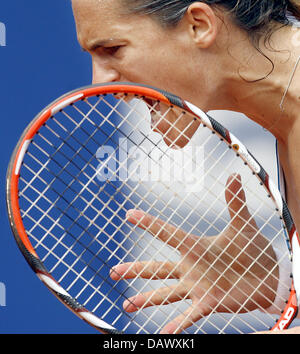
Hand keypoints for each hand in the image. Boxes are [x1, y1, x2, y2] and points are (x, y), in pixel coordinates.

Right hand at [110, 174, 278, 333]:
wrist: (267, 274)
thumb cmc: (251, 249)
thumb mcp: (242, 224)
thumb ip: (234, 202)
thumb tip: (234, 175)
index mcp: (195, 247)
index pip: (167, 233)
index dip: (148, 223)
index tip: (129, 215)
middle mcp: (191, 267)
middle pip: (157, 267)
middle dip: (135, 269)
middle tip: (114, 272)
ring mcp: (197, 286)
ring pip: (165, 292)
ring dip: (146, 299)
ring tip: (127, 306)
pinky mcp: (208, 302)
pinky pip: (189, 314)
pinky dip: (176, 325)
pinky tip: (163, 333)